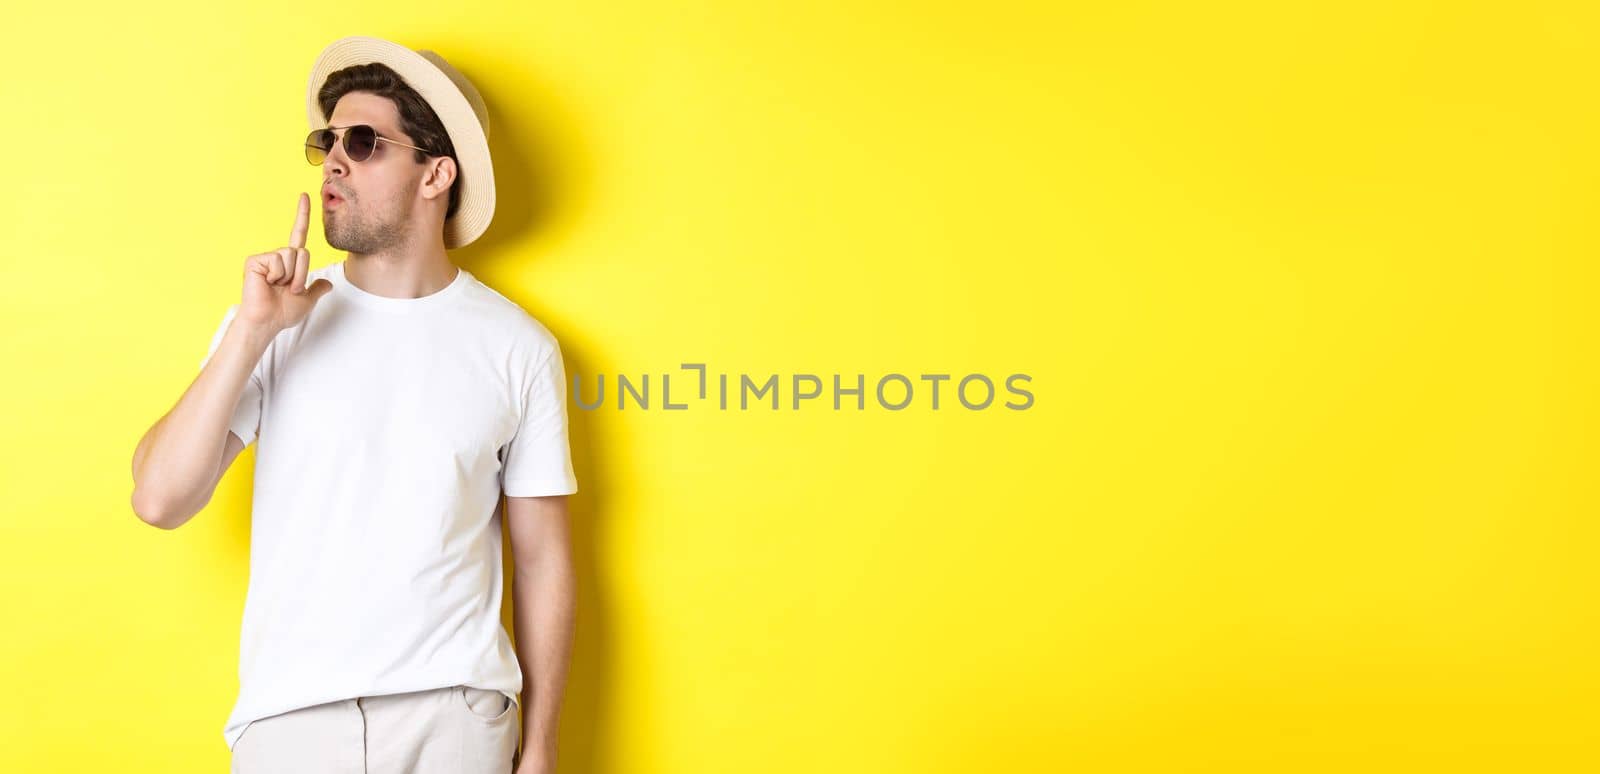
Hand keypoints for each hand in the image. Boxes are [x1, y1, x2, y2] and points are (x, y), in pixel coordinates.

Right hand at [238, 192, 333, 331]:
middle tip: (290, 289)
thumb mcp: (307, 300)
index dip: (302, 215)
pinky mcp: (255, 260)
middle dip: (302, 274)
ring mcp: (266, 257)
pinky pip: (279, 260)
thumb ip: (317, 289)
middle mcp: (278, 256)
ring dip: (292, 276)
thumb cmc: (283, 312)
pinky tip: (268, 283)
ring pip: (293, 255)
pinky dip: (278, 275)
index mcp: (290, 263)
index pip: (298, 234)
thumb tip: (328, 284)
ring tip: (278, 287)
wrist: (267, 322)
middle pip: (303, 252)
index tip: (305, 195)